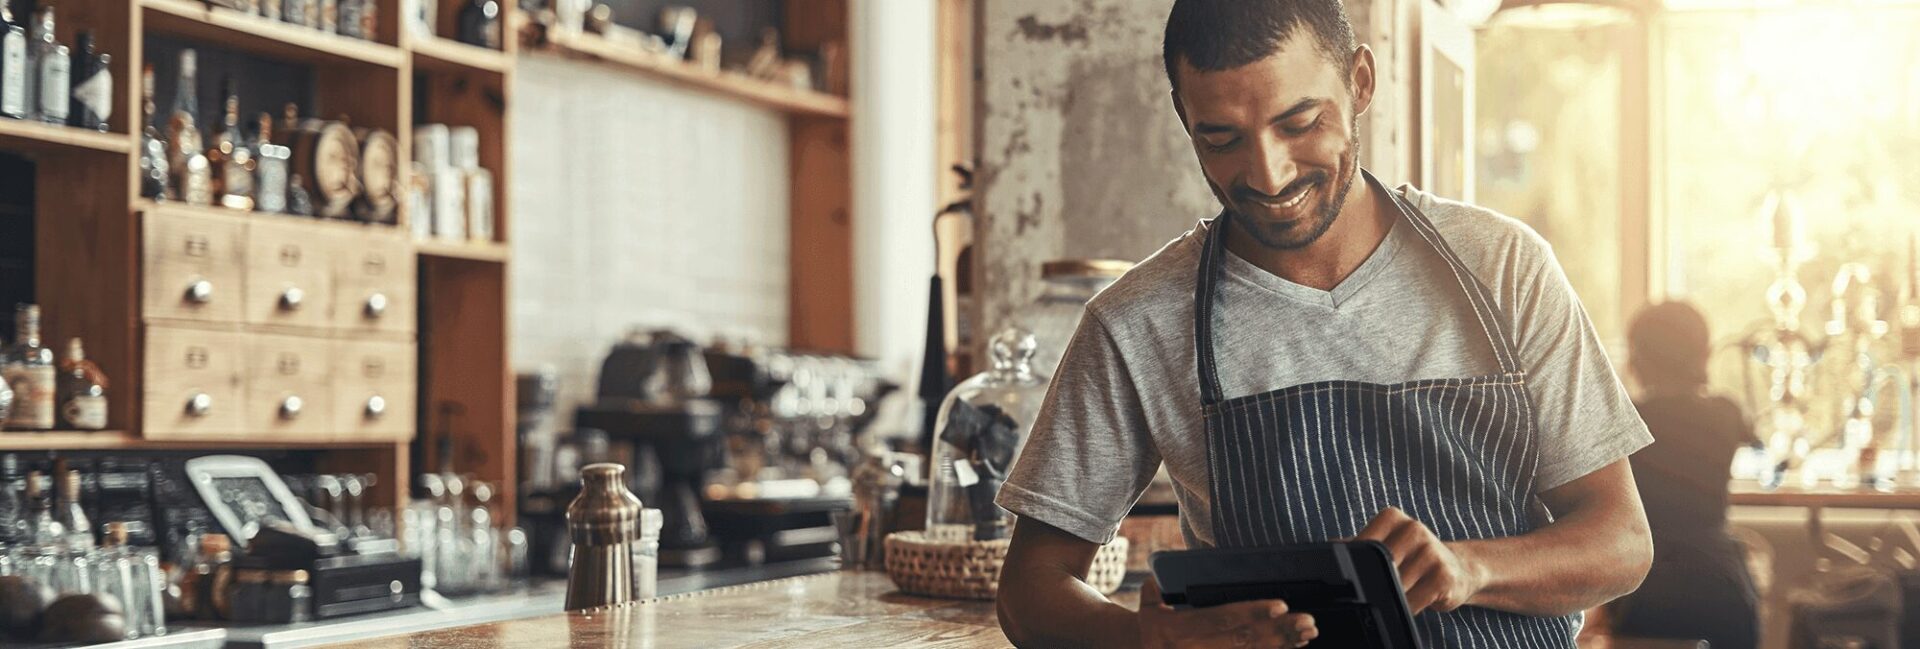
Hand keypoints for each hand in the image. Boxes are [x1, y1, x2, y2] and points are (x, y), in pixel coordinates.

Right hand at [1138, 576, 1317, 647]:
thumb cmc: (1149, 630)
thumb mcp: (1145, 612)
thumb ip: (1151, 596)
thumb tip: (1154, 584)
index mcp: (1180, 630)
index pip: (1221, 619)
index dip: (1251, 612)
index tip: (1280, 605)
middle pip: (1245, 640)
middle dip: (1278, 631)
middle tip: (1307, 621)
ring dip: (1282, 643)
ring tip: (1307, 632)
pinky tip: (1294, 645)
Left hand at [1354, 507, 1483, 614]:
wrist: (1459, 569)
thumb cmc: (1414, 557)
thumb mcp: (1386, 544)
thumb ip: (1359, 545)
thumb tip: (1329, 546)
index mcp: (1393, 518)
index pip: (1363, 544)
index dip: (1356, 566)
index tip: (1356, 578)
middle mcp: (1414, 529)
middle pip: (1378, 566)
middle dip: (1374, 583)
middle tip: (1375, 590)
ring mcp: (1431, 551)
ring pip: (1395, 585)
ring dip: (1391, 597)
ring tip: (1396, 595)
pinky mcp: (1444, 576)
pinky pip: (1413, 600)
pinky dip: (1406, 608)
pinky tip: (1409, 603)